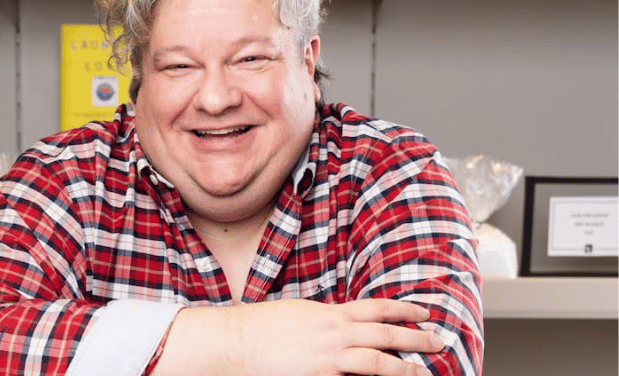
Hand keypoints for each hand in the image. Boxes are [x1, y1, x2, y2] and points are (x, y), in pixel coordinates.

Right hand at [153, 298, 443, 375]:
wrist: (238, 340)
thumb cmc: (262, 328)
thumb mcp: (299, 314)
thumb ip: (324, 320)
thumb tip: (340, 323)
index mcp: (330, 313)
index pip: (376, 307)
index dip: (403, 309)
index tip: (423, 311)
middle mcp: (334, 331)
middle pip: (385, 332)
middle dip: (416, 336)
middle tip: (438, 341)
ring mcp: (329, 355)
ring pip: (378, 359)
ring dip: (404, 365)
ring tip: (424, 370)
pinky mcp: (320, 374)